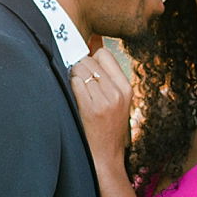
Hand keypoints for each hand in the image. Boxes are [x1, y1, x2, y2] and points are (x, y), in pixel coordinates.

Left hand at [70, 47, 132, 167]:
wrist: (106, 157)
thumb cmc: (107, 127)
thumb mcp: (116, 99)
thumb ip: (107, 72)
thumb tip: (95, 38)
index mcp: (126, 87)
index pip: (105, 54)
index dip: (92, 58)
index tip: (86, 69)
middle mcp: (118, 92)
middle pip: (90, 59)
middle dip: (79, 66)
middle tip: (77, 82)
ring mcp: (105, 100)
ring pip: (81, 69)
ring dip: (72, 76)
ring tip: (75, 90)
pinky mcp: (91, 109)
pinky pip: (75, 83)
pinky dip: (70, 86)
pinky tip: (73, 97)